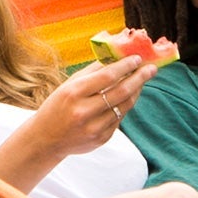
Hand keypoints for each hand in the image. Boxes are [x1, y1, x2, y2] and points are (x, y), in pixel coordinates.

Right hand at [30, 48, 154, 153]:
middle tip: (152, 68)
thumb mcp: (68, 85)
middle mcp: (84, 111)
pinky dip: (125, 106)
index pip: (107, 76)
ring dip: (136, 91)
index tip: (137, 58)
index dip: (125, 66)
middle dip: (139, 78)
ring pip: (124, 106)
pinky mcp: (101, 139)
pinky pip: (119, 119)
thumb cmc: (57, 106)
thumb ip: (92, 72)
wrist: (45, 139)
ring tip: (142, 80)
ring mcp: (94, 128)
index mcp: (74, 93)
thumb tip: (117, 57)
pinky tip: (127, 97)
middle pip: (121, 91)